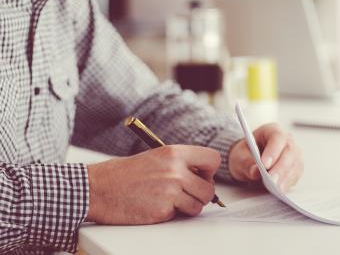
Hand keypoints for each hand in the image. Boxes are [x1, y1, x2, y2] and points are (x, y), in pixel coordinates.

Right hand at [86, 145, 220, 223]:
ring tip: (170, 201)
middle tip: (187, 194)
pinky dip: (171, 214)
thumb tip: (202, 176)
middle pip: (209, 189)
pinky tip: (155, 206)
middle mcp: (175, 170)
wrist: (98, 188)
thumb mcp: (156, 157)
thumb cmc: (124, 173)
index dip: (210, 171)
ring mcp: (170, 191)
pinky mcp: (162, 210)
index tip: (201, 176)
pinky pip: (180, 215)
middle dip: (201, 195)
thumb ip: (180, 164)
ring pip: (198, 205)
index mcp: (174, 153)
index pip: (213, 159)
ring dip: (188, 207)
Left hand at [228, 123, 302, 192]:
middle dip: (280, 167)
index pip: (277, 138)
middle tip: (271, 181)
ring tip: (275, 188)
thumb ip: (246, 163)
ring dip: (285, 177)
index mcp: (272, 130)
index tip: (265, 165)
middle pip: (289, 151)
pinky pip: (295, 175)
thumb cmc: (245, 154)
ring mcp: (294, 153)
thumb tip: (256, 172)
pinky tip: (280, 190)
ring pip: (295, 164)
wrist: (249, 160)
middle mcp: (287, 140)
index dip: (273, 151)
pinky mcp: (296, 167)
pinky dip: (288, 183)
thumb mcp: (239, 156)